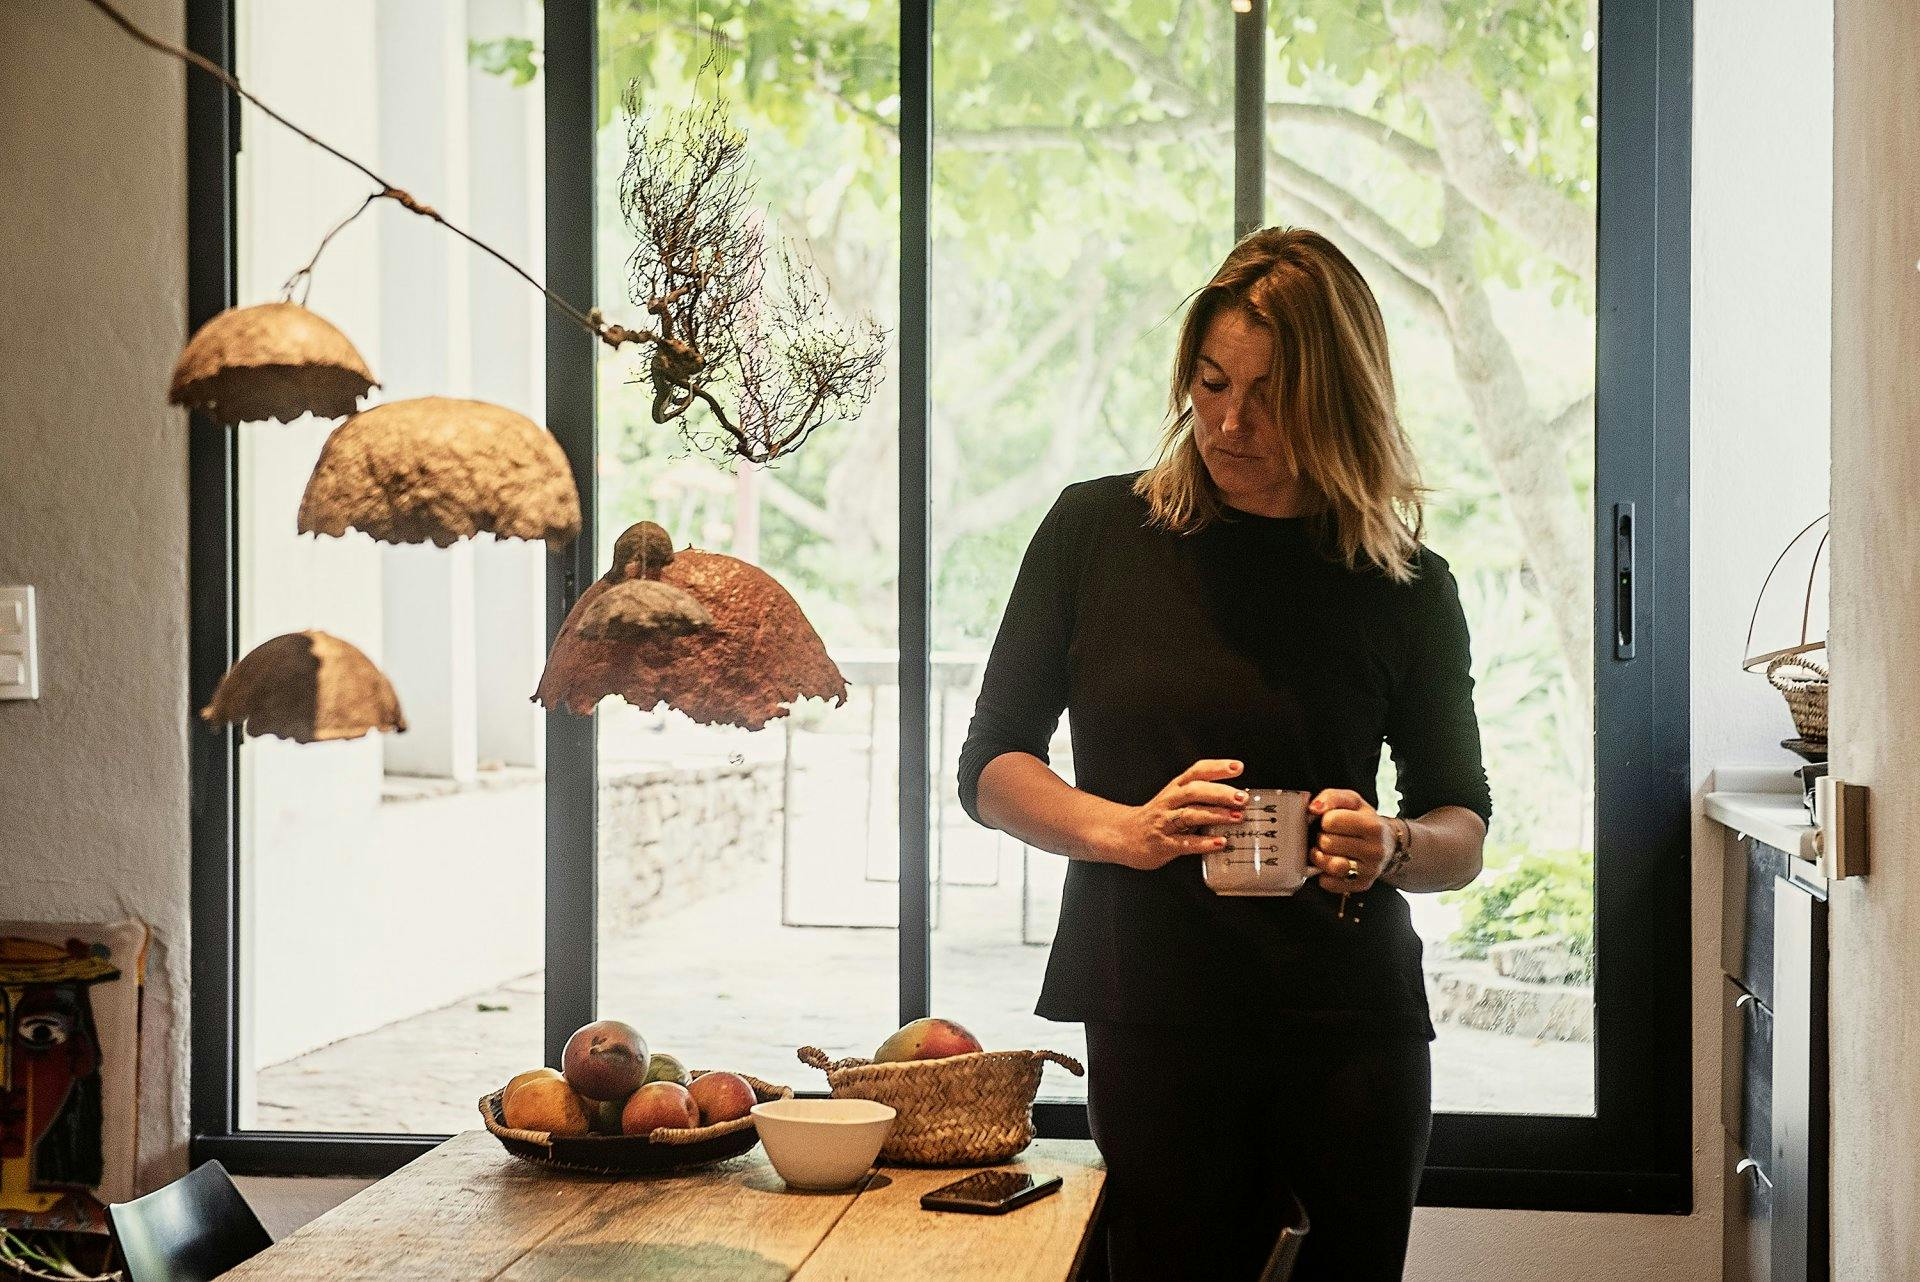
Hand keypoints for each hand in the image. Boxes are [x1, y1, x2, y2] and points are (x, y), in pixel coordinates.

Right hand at [1096, 759, 1247, 870]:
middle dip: (1220, 793)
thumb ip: (1200, 797)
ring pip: (1190, 815)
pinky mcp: (1163, 844)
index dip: (1217, 767)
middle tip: (1241, 798)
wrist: (1123, 835)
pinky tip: (1220, 843)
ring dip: (1215, 815)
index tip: (1238, 767)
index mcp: (1175, 788)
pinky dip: (1204, 843)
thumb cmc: (1157, 817)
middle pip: (1194, 791)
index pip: (1197, 771)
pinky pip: (1184, 843)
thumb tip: (1235, 797)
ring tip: (1236, 817)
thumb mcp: (1175, 799)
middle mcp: (1169, 802)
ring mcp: (1164, 822)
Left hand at [1307, 788, 1392, 891]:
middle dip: (1322, 838)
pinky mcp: (1362, 885)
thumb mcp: (1353, 801)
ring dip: (1320, 857)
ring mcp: (1370, 871)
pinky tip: (1329, 865)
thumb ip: (1331, 797)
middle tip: (1328, 836)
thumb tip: (1313, 808)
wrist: (1388, 843)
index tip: (1330, 821)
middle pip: (1328, 843)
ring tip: (1324, 851)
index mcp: (1373, 826)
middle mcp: (1375, 850)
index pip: (1332, 821)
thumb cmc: (1364, 819)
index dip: (1325, 820)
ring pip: (1330, 865)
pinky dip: (1323, 875)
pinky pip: (1330, 883)